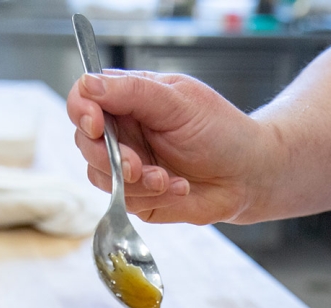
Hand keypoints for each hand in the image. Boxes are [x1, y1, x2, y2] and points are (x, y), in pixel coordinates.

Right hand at [67, 70, 269, 224]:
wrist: (248, 175)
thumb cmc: (222, 132)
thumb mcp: (179, 102)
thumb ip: (133, 92)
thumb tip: (88, 85)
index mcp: (128, 99)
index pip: (84, 98)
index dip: (82, 111)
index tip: (97, 125)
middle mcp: (121, 131)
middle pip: (84, 141)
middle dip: (108, 157)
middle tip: (135, 165)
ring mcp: (124, 164)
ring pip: (97, 175)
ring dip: (133, 181)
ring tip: (167, 179)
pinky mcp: (132, 195)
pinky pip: (121, 199)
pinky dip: (151, 195)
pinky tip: (177, 187)